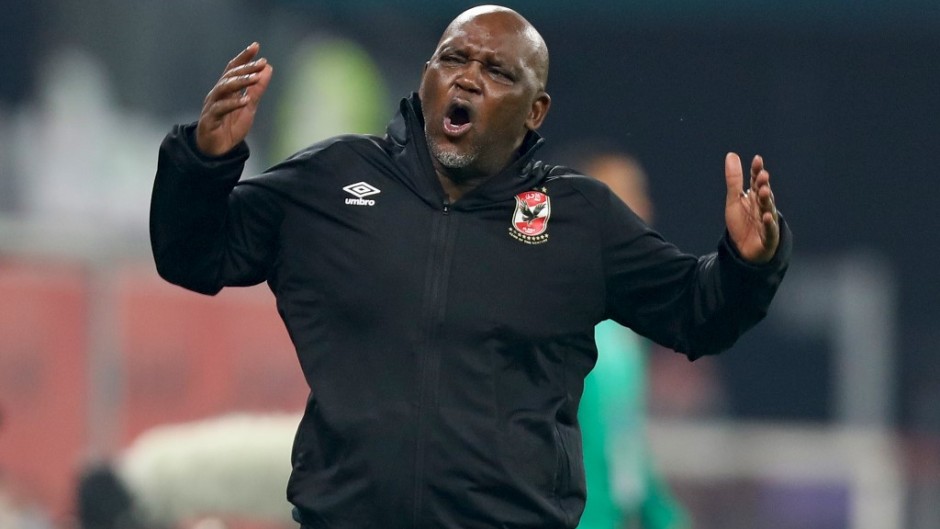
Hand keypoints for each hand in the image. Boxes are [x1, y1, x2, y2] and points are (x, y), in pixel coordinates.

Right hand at [196, 42, 273, 156]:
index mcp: (226, 90)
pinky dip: (232, 104)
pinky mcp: (210, 119)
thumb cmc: (230, 126)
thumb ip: (257, 89)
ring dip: (239, 82)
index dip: (244, 57)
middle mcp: (217, 94)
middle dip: (246, 68)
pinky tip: (245, 101)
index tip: (256, 46)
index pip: (233, 68)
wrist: (216, 149)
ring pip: (223, 88)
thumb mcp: (249, 106)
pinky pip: (220, 109)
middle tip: (261, 63)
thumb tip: (267, 68)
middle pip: (230, 76)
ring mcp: (212, 105)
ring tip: (255, 78)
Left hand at [724, 152, 779, 262]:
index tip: (757, 159)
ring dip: (767, 200)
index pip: (756, 181)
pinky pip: (769, 229)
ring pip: (768, 208)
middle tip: (762, 175)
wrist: (744, 249)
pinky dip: (768, 223)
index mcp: (755, 197)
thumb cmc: (742, 223)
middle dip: (764, 184)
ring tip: (764, 190)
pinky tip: (766, 217)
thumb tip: (731, 154)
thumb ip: (734, 180)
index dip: (757, 171)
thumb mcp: (734, 199)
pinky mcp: (768, 236)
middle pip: (764, 193)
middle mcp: (763, 206)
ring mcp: (766, 221)